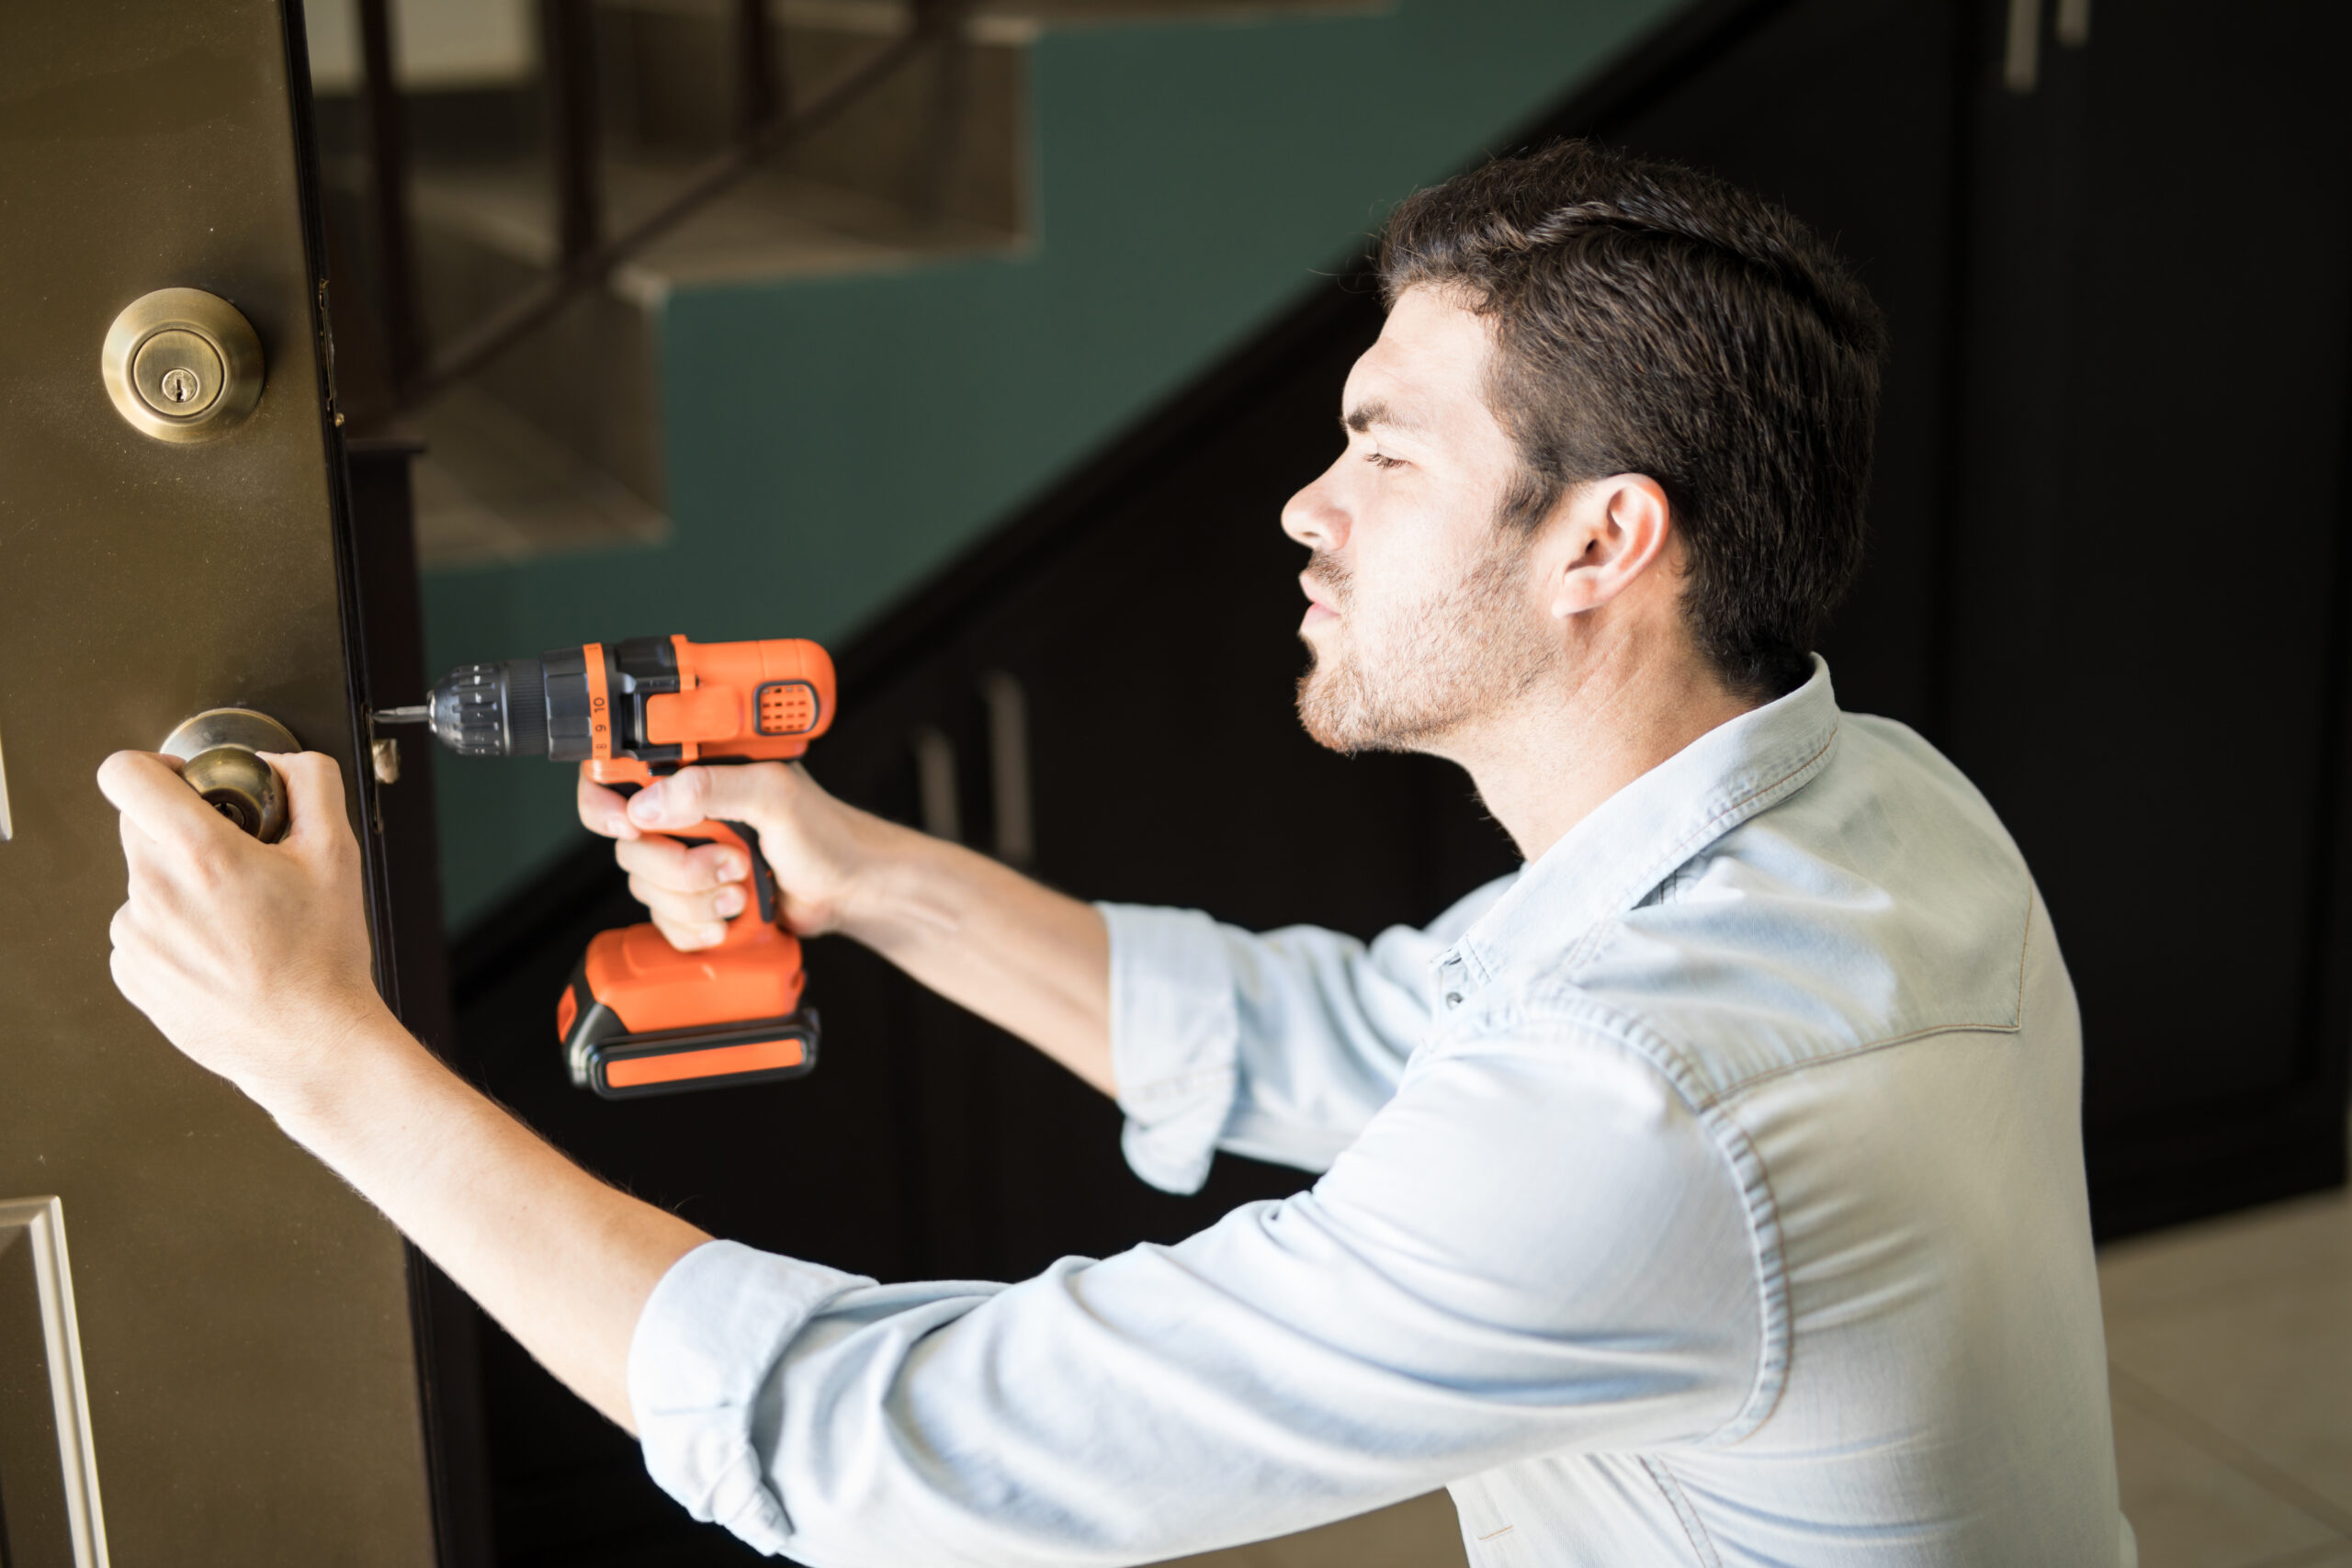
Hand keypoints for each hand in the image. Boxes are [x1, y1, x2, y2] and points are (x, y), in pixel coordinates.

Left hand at [99, 750, 394, 1113]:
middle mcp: (156, 892)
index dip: (154, 767)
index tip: (181, 782)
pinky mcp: (133, 974)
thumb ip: (312, 783)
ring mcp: (137, 937)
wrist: (311, 1043)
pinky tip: (222, 953)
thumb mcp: (339, 853)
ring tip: (239, 921)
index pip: (126, 775)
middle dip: (186, 831)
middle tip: (238, 860)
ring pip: (146, 882)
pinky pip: (144, 931)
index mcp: (202, 854)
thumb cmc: (324, 958)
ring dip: (183, 887)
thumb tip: (279, 764)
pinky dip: (175, 933)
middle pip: (141, 828)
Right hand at [578, 762, 905, 950]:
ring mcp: (687, 860)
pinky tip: (734, 916)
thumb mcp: (774, 796)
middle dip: (680, 867)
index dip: (605, 806)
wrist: (851, 890)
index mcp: (695, 774)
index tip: (629, 826)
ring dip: (696, 900)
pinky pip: (664, 924)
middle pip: (629, 847)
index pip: (616, 778)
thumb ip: (713, 787)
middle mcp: (683, 815)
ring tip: (744, 889)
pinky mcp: (695, 901)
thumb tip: (649, 803)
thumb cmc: (826, 834)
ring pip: (646, 890)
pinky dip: (698, 928)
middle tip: (732, 863)